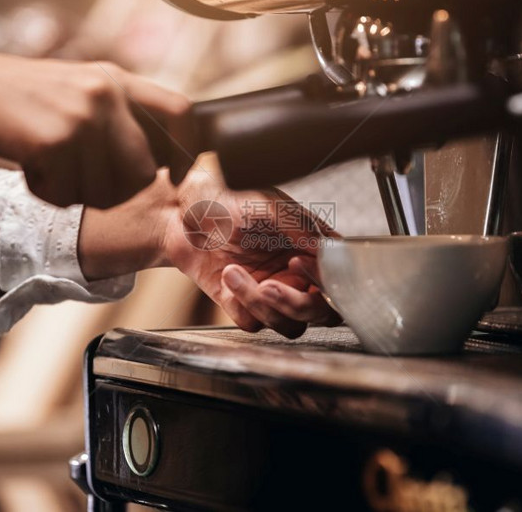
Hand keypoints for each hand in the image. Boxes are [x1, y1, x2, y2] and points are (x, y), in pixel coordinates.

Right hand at [0, 49, 187, 208]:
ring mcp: (82, 116)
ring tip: (48, 165)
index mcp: (116, 78)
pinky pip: (69, 195)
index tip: (175, 175)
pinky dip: (47, 193)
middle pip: (145, 172)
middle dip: (115, 189)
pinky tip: (29, 167)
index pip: (181, 112)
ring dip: (76, 192)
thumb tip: (158, 163)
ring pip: (108, 191)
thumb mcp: (76, 91)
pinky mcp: (56, 141)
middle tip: (78, 178)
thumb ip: (116, 117)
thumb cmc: (17, 100)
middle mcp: (106, 93)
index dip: (187, 152)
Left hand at [78, 157, 340, 337]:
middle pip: (319, 314)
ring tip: (235, 272)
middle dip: (296, 305)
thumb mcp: (271, 204)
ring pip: (289, 325)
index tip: (299, 261)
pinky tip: (228, 275)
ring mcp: (272, 292)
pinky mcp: (243, 304)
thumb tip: (330, 250)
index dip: (325, 281)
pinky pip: (254, 323)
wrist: (184, 208)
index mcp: (311, 250)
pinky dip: (243, 303)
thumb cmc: (230, 196)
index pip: (337, 281)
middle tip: (271, 286)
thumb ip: (303, 228)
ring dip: (264, 305)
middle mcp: (297, 275)